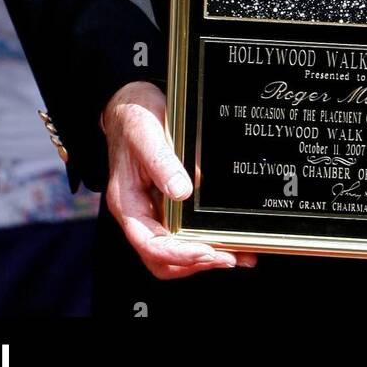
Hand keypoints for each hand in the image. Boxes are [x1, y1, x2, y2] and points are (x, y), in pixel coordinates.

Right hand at [102, 81, 256, 279]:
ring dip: (205, 258)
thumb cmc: (134, 117)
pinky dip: (206, 241)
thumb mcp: (145, 133)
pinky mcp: (167, 206)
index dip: (180, 254)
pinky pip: (184, 234)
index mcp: (127, 203)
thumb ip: (161, 162)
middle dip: (196, 263)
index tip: (208, 251)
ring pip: (175, 253)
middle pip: (162, 260)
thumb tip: (182, 192)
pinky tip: (229, 239)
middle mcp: (139, 215)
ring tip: (239, 255)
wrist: (129, 104)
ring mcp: (153, 212)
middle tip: (230, 257)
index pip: (150, 244)